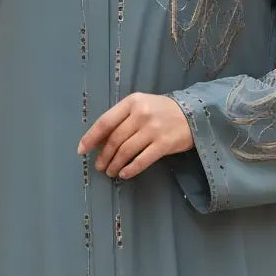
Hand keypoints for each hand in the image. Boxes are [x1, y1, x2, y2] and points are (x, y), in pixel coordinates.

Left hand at [78, 93, 193, 178]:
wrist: (194, 114)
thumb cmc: (162, 111)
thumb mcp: (141, 106)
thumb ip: (122, 119)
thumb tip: (99, 141)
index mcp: (132, 102)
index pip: (105, 121)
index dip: (91, 137)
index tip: (81, 150)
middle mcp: (141, 114)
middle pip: (114, 140)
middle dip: (103, 156)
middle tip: (99, 166)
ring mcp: (153, 129)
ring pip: (125, 151)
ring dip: (114, 164)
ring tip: (110, 172)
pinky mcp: (164, 144)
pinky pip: (142, 160)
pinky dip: (130, 169)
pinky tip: (124, 174)